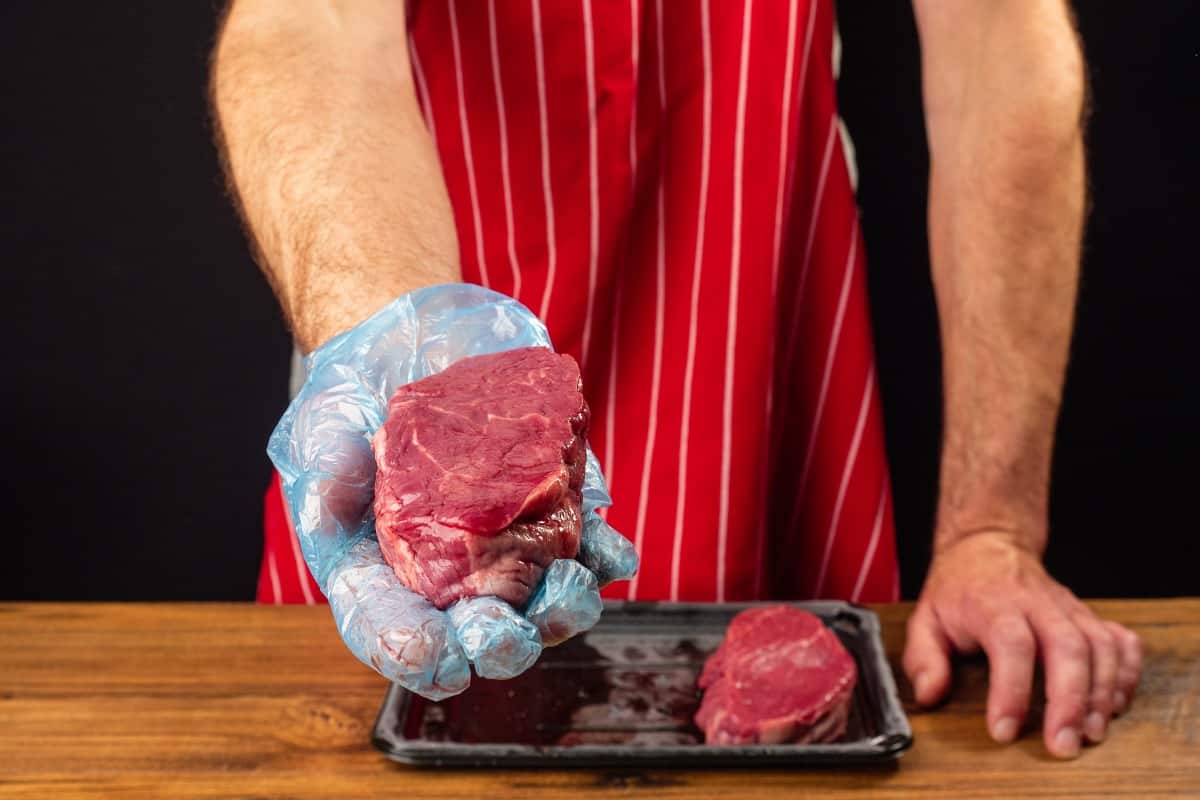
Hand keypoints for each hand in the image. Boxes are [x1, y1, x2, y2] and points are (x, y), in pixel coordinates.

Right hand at [267, 284, 637, 699]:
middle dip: (497, 643)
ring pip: (540, 600)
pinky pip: (586, 544)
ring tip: (569, 590)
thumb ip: (322, 470)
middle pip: (475, 628)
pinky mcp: (550, 502)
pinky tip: (612, 553)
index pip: (391, 627)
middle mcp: (448, 569)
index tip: (439, 662)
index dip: (413, 654)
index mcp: (382, 568)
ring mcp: (505, 539)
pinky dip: (604, 555)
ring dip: (561, 609)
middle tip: (505, 637)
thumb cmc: (357, 391)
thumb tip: (326, 517)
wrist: (417, 336)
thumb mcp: (323, 422)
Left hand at [902, 531, 1141, 757]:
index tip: (1004, 730)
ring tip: (1091, 733)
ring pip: (1100, 646)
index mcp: (992, 603)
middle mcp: (1037, 603)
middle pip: (1067, 646)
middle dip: (1070, 700)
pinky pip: (1121, 641)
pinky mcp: (1089, 615)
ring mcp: (1068, 608)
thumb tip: (930, 695)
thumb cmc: (958, 590)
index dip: (1011, 690)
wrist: (988, 546)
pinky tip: (1117, 704)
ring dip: (1102, 693)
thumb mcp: (925, 618)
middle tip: (1063, 744)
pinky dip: (1127, 673)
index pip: (1010, 643)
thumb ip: (923, 658)